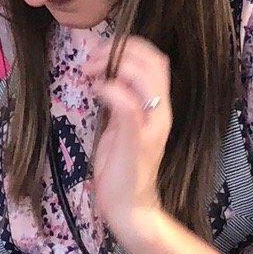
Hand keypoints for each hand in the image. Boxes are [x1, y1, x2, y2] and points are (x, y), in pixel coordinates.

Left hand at [92, 34, 173, 253]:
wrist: (129, 208)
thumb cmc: (120, 166)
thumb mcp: (119, 123)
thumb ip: (119, 98)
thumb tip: (104, 72)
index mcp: (158, 105)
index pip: (155, 58)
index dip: (128, 46)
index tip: (99, 52)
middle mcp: (161, 112)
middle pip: (154, 61)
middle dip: (120, 49)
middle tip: (91, 59)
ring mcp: (152, 126)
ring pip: (148, 76)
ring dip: (115, 64)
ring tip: (91, 72)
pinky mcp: (138, 141)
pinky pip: (129, 104)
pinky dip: (111, 89)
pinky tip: (96, 90)